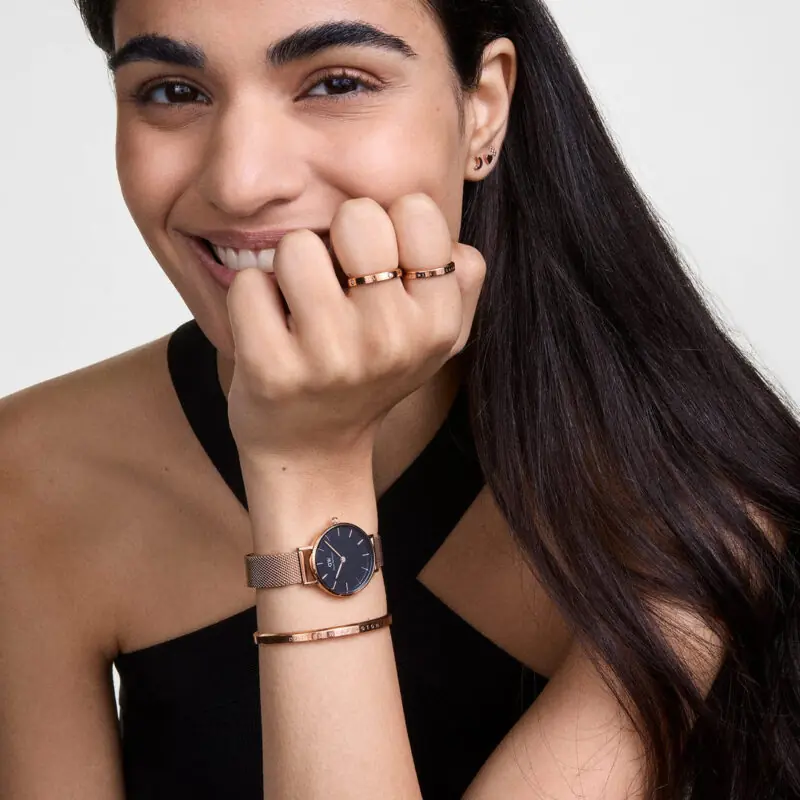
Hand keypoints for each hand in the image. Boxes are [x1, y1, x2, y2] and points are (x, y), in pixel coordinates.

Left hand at [225, 193, 485, 464]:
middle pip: (356, 217)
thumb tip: (437, 225)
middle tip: (334, 280)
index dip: (388, 225)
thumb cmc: (372, 373)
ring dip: (290, 268)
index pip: (415, 210)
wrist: (314, 448)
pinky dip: (253, 299)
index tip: (376, 265)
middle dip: (337, 237)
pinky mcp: (273, 371)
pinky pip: (249, 283)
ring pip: (296, 246)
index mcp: (436, 323)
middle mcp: (391, 340)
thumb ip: (461, 276)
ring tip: (300, 307)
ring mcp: (331, 357)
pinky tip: (271, 330)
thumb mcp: (437, 335)